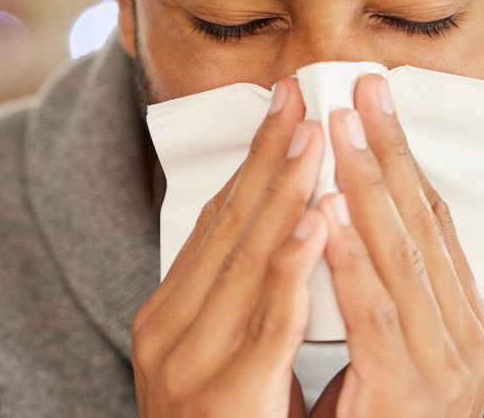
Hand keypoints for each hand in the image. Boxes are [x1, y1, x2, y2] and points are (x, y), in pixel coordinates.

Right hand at [132, 77, 327, 416]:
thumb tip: (279, 235)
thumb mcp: (221, 358)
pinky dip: (291, 268)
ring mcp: (188, 365)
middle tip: (302, 96)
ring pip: (244, 261)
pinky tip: (317, 224)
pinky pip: (266, 322)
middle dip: (270, 156)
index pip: (214, 222)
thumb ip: (241, 302)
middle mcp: (166, 332)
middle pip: (226, 227)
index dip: (252, 160)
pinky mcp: (224, 396)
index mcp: (166, 317)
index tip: (285, 108)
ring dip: (284, 192)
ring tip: (316, 138)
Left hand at [309, 74, 483, 416]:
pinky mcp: (411, 394)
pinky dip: (352, 257)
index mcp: (469, 319)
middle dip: (390, 151)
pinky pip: (377, 313)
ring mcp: (448, 368)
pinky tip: (329, 211)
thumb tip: (355, 210)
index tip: (374, 101)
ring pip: (405, 256)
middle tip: (360, 87)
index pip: (437, 220)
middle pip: (427, 223)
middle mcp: (471, 337)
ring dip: (370, 186)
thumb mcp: (394, 345)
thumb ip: (387, 286)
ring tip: (340, 128)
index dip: (405, 156)